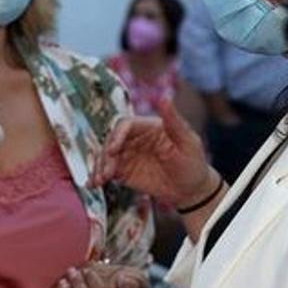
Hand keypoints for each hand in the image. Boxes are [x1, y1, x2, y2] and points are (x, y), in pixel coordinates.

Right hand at [92, 99, 217, 208]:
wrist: (192, 190)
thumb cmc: (193, 162)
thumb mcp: (187, 142)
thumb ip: (173, 120)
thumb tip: (164, 97)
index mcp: (148, 127)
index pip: (125, 125)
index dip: (116, 136)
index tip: (113, 150)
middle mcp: (134, 139)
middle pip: (111, 140)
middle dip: (105, 155)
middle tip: (106, 171)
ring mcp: (128, 155)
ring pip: (106, 156)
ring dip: (99, 166)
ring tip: (99, 180)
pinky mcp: (124, 171)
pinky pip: (107, 171)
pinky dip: (99, 176)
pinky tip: (94, 183)